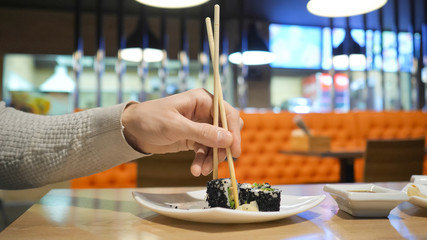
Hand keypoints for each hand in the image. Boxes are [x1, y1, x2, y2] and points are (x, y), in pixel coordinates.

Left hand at [122, 88, 242, 176]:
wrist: (131, 130)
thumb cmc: (150, 120)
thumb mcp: (175, 126)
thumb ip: (202, 132)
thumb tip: (228, 139)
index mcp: (202, 100)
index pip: (227, 113)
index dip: (234, 131)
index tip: (234, 150)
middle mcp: (204, 111)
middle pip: (225, 129)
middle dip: (222, 147)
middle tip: (219, 161)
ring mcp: (199, 126)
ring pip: (216, 143)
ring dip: (211, 158)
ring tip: (201, 171)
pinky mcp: (194, 138)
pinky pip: (205, 150)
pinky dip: (203, 161)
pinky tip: (196, 170)